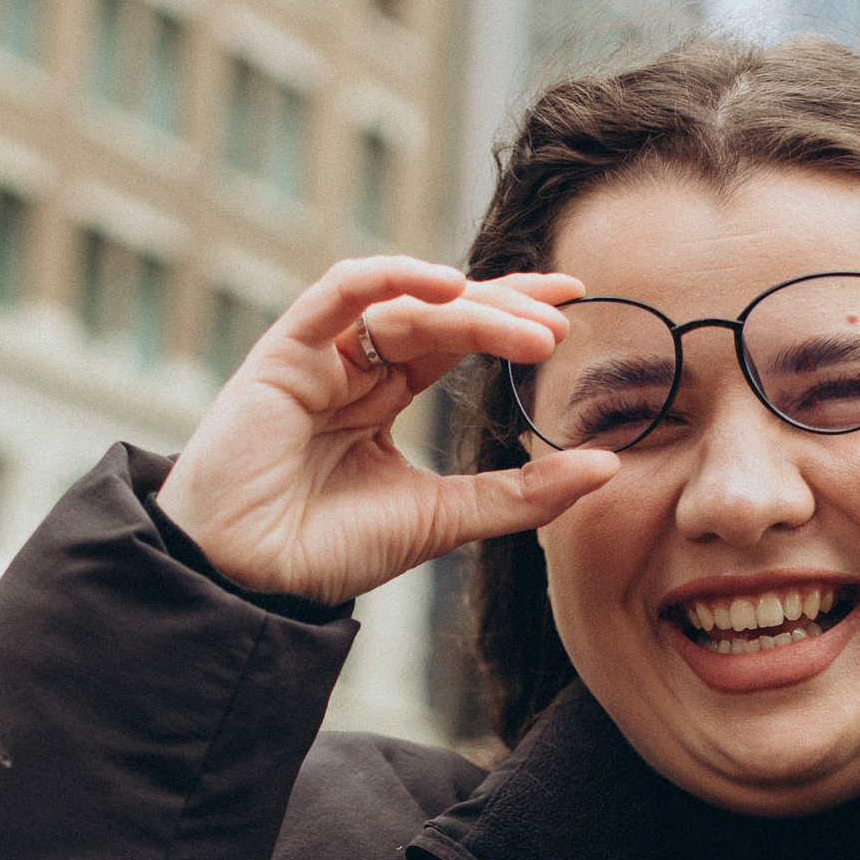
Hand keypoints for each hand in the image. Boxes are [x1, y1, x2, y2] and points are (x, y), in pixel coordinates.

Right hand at [155, 257, 619, 606]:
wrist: (251, 582)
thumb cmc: (328, 554)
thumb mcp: (445, 517)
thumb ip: (523, 493)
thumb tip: (609, 466)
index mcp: (380, 398)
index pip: (455, 337)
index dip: (511, 314)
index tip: (575, 305)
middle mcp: (350, 367)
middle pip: (438, 315)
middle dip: (504, 311)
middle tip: (562, 323)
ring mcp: (317, 355)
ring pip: (405, 305)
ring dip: (472, 309)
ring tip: (531, 330)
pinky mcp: (283, 353)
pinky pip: (339, 293)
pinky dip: (390, 278)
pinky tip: (447, 285)